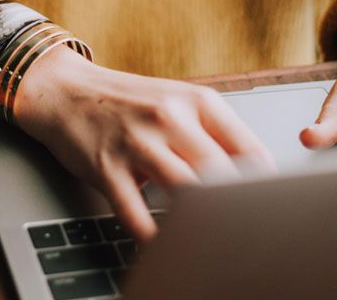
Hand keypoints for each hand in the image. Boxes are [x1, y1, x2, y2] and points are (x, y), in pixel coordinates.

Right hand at [15, 46, 274, 241]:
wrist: (65, 91)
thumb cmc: (127, 102)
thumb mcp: (176, 103)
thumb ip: (213, 134)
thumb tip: (256, 177)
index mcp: (197, 101)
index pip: (248, 149)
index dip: (265, 186)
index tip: (271, 209)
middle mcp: (169, 117)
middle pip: (220, 174)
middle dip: (236, 208)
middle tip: (245, 233)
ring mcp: (136, 142)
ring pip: (184, 192)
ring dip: (198, 222)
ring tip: (209, 243)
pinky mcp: (106, 167)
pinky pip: (135, 212)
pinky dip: (152, 235)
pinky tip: (163, 245)